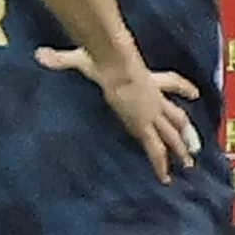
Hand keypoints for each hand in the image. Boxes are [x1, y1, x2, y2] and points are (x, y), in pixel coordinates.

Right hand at [34, 43, 201, 184]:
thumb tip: (39, 55)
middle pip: (175, 115)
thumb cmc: (103, 59)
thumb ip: (61, 58)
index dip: (183, 88)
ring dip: (180, 150)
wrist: (116, 65)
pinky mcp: (144, 126)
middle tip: (194, 148)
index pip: (171, 82)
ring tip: (189, 166)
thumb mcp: (84, 57)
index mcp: (146, 79)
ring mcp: (152, 113)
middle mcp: (153, 98)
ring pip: (171, 134)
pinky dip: (160, 164)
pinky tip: (166, 178)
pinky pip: (156, 149)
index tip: (194, 94)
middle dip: (184, 131)